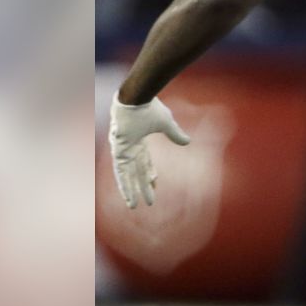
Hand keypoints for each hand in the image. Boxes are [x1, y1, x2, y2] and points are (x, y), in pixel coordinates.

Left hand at [109, 92, 190, 207]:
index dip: (149, 174)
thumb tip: (187, 142)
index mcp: (138, 140)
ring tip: (134, 206)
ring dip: (131, 191)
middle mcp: (129, 147)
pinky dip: (124, 185)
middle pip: (136, 172)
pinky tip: (128, 196)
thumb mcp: (166, 124)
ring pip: (127, 176)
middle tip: (147, 203)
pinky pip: (120, 173)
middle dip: (142, 187)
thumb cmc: (150, 108)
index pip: (144, 162)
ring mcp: (122, 150)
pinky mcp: (118, 152)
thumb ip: (175, 134)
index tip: (155, 185)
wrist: (137, 98)